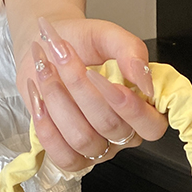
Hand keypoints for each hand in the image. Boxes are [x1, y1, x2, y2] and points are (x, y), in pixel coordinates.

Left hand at [16, 17, 167, 171]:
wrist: (46, 47)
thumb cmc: (80, 42)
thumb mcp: (108, 35)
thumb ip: (131, 49)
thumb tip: (144, 77)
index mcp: (144, 108)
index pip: (152, 126)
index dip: (131, 108)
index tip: (102, 76)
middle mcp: (124, 132)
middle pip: (110, 127)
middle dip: (80, 87)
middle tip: (64, 54)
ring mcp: (98, 147)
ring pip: (83, 140)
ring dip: (58, 100)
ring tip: (46, 68)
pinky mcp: (72, 154)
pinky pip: (63, 156)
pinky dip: (46, 126)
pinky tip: (39, 99)